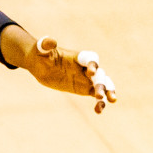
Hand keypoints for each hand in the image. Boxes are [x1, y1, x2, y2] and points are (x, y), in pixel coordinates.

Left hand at [1, 25, 118, 113]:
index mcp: (78, 56)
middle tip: (99, 93)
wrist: (40, 64)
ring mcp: (87, 78)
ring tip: (112, 100)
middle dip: (101, 83)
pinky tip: (99, 110)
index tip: (91, 72)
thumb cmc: (41, 53)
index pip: (90, 58)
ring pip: (103, 84)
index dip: (93, 64)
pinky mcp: (85, 88)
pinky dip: (100, 103)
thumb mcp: (40, 48)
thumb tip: (51, 41)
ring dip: (108, 91)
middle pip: (99, 73)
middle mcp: (86, 67)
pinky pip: (97, 95)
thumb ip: (46, 44)